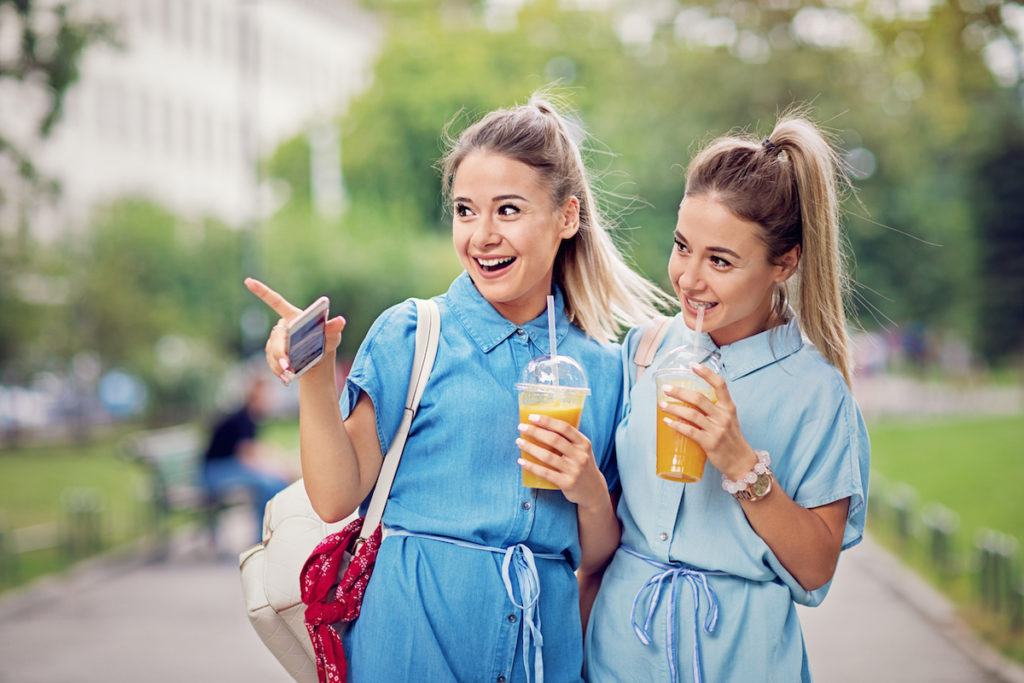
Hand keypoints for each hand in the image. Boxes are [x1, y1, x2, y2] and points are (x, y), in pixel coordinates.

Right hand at [244, 277, 346, 385]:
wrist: (318, 362)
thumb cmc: (325, 342)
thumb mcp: (332, 336)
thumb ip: (333, 329)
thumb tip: (341, 321)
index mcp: (293, 316)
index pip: (276, 301)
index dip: (262, 291)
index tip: (248, 281)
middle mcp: (282, 326)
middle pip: (276, 336)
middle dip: (279, 351)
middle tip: (287, 365)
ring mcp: (275, 340)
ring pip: (272, 351)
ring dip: (279, 363)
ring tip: (289, 373)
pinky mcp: (272, 353)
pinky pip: (271, 361)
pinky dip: (278, 369)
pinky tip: (286, 375)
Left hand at [516, 415, 608, 510]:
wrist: (593, 490)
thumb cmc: (581, 465)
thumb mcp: (581, 450)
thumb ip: (568, 440)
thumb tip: (541, 426)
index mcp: (584, 443)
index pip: (565, 428)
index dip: (547, 421)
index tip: (532, 417)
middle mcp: (580, 456)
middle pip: (554, 440)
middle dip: (535, 432)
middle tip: (521, 427)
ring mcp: (574, 470)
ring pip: (547, 456)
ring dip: (530, 448)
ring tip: (519, 442)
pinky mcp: (567, 483)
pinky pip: (545, 473)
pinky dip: (531, 466)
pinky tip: (521, 461)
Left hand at [659, 362, 758, 481]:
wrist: (741, 463)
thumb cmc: (731, 440)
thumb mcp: (729, 420)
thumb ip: (714, 410)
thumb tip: (690, 401)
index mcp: (729, 408)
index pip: (720, 384)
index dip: (706, 373)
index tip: (692, 365)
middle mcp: (723, 416)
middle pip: (698, 398)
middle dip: (679, 391)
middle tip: (665, 389)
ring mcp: (717, 430)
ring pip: (691, 414)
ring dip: (674, 408)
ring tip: (661, 405)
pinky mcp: (710, 443)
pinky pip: (689, 431)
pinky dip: (676, 425)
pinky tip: (667, 421)